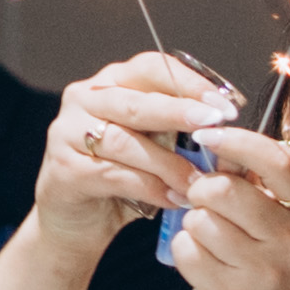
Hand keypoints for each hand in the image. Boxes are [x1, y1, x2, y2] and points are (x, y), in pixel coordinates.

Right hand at [32, 55, 231, 248]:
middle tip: (214, 124)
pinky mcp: (63, 169)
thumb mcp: (154, 145)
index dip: (189, 82)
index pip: (150, 67)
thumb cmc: (122, 176)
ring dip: (168, 163)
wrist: (77, 222)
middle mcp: (85, 99)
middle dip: (180, 112)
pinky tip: (172, 198)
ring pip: (125, 141)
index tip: (223, 104)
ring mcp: (68, 132)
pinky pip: (112, 175)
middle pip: (136, 101)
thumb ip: (179, 130)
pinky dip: (148, 187)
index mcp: (111, 82)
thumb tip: (225, 128)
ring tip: (198, 181)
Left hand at [152, 118, 289, 289]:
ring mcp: (263, 270)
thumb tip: (213, 145)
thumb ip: (258, 188)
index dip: (237, 141)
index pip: (278, 160)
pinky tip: (204, 265)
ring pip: (200, 220)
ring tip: (211, 242)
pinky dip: (186, 252)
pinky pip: (186, 250)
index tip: (208, 136)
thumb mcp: (284, 228)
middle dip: (202, 190)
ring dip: (194, 225)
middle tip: (203, 201)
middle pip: (224, 190)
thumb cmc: (277, 276)